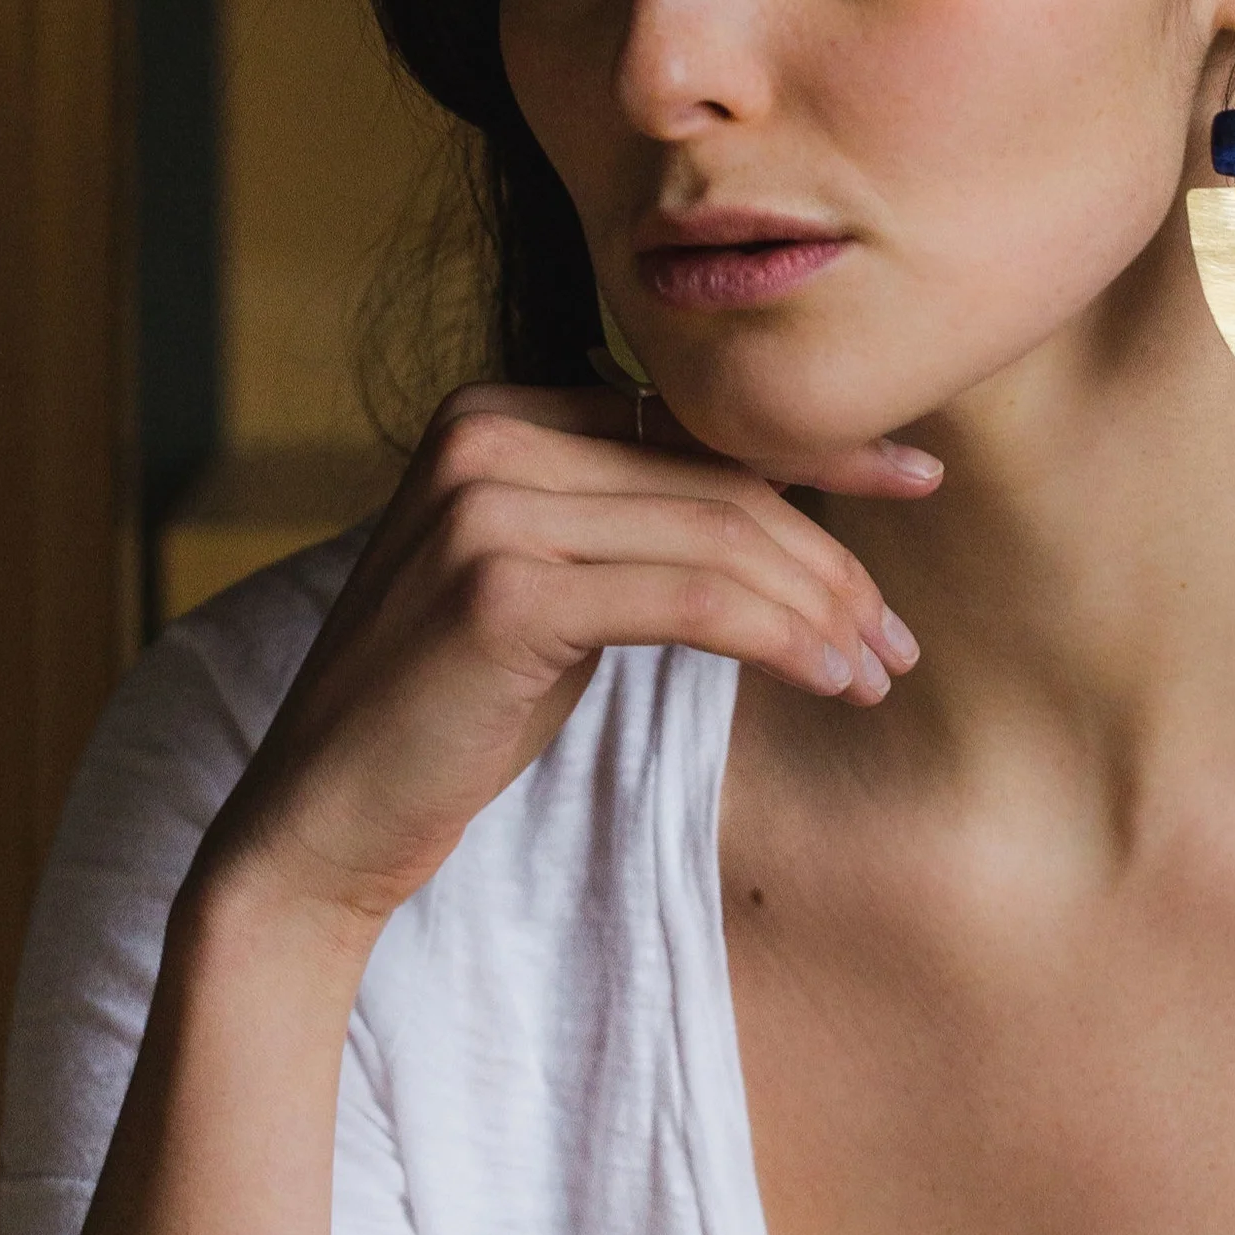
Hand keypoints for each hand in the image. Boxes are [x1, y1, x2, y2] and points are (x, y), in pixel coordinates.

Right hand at [192, 383, 938, 932]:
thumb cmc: (453, 710)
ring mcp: (485, 505)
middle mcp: (485, 434)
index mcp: (497, 411)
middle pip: (716, 483)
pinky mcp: (500, 589)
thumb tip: (797, 495)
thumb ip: (637, 518)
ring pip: (718, 538)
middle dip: (833, 560)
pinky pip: (692, 598)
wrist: (318, 824)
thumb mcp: (554, 583)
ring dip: (823, 609)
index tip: (916, 480)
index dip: (819, 452)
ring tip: (879, 671)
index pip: (695, 424)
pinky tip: (832, 676)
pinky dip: (780, 636)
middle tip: (901, 639)